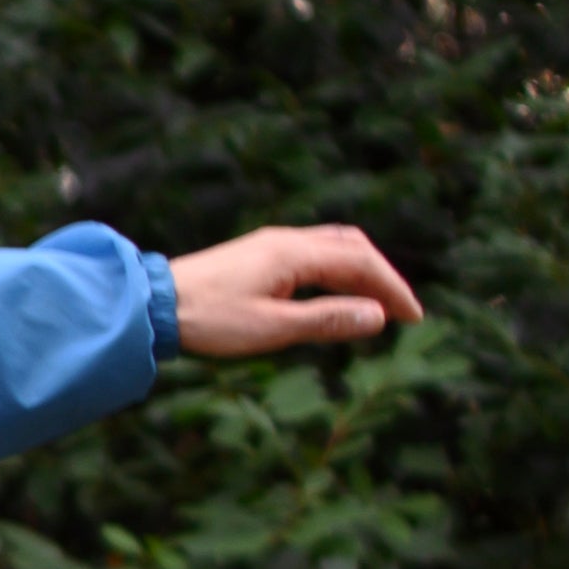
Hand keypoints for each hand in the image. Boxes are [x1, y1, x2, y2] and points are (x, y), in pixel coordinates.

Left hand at [165, 222, 422, 359]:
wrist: (154, 305)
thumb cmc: (210, 320)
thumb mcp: (272, 329)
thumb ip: (326, 321)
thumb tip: (377, 317)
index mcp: (295, 253)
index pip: (361, 263)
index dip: (392, 289)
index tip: (414, 317)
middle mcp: (287, 240)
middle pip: (352, 247)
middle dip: (382, 277)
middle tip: (402, 311)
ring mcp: (272, 245)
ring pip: (333, 247)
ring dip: (360, 271)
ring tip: (376, 303)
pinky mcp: (259, 255)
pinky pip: (312, 254)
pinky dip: (337, 271)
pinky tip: (335, 293)